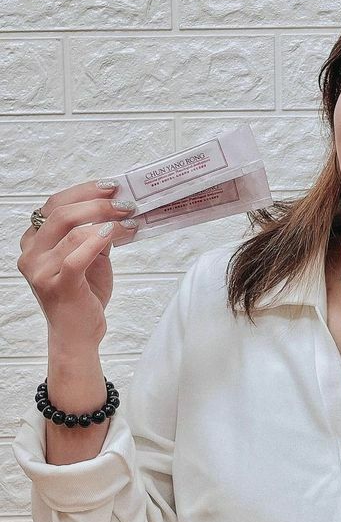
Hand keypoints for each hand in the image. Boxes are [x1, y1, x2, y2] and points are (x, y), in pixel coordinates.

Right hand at [17, 180, 136, 346]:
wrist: (78, 334)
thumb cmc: (83, 294)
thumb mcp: (89, 256)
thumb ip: (94, 233)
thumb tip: (117, 207)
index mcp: (34, 243)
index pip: (54, 205)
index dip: (84, 192)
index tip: (110, 187)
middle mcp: (31, 254)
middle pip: (61, 213)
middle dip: (97, 203)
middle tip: (124, 203)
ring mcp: (41, 271)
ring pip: (72, 231)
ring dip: (106, 221)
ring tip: (128, 221)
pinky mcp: (58, 285)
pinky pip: (78, 255)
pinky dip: (99, 239)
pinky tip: (116, 233)